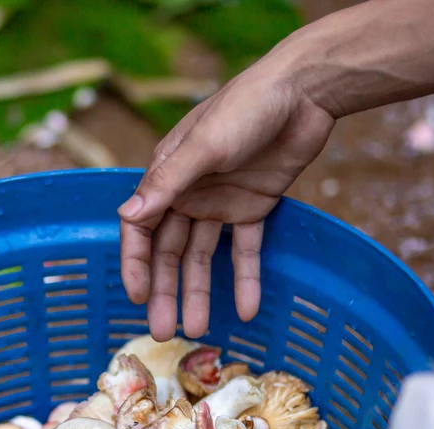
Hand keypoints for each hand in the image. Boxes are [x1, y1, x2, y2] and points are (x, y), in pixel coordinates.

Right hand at [117, 56, 335, 341]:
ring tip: (198, 330)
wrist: (305, 92)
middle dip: (165, 291)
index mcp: (167, 176)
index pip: (141, 229)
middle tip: (162, 332)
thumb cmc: (246, 107)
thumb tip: (128, 215)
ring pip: (203, 257)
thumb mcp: (205, 145)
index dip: (136, 264)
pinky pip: (245, 250)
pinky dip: (245, 279)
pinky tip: (246, 310)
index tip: (137, 297)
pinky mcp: (254, 208)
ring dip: (200, 293)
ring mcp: (220, 203)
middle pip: (170, 252)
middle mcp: (188, 193)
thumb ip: (168, 183)